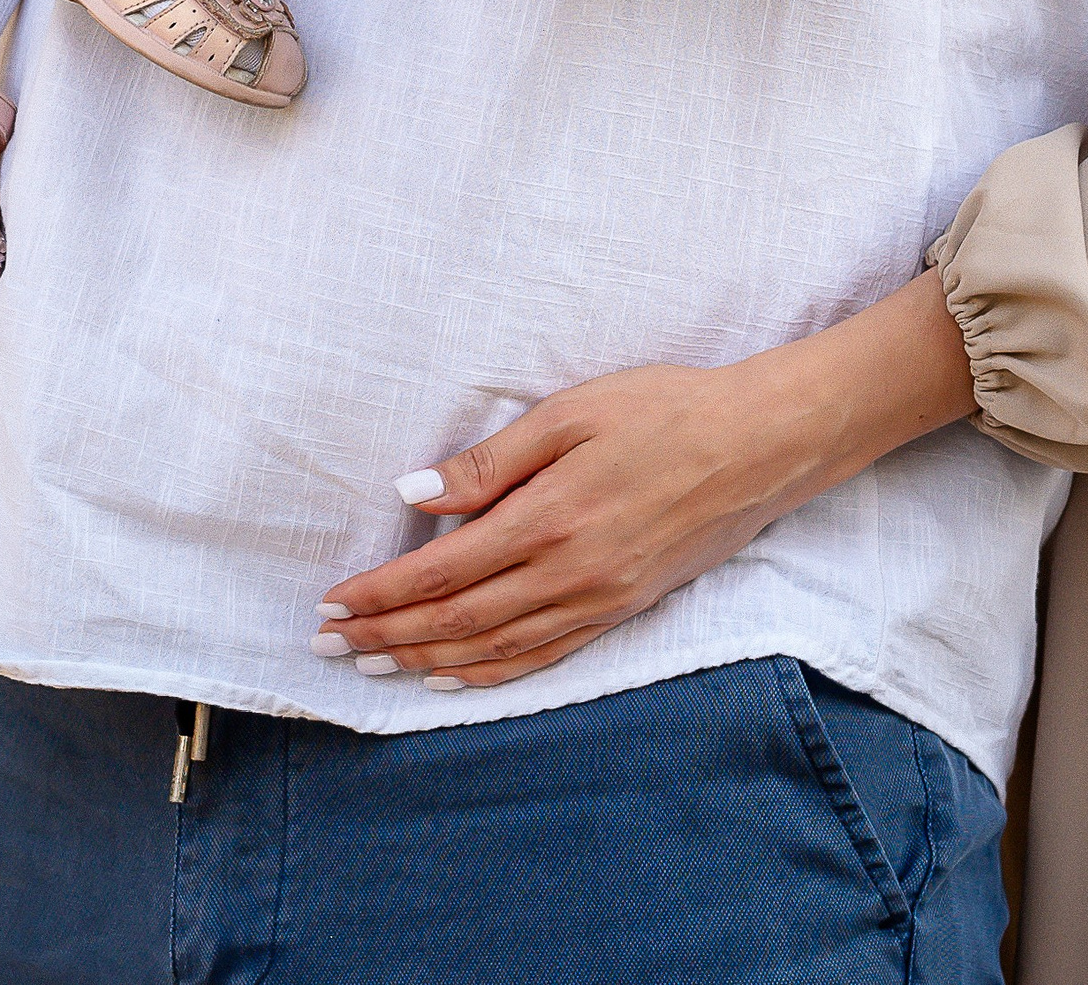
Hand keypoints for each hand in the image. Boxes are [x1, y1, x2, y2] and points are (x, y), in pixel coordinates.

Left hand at [313, 276, 977, 690]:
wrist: (758, 446)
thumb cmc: (664, 410)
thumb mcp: (572, 412)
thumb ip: (492, 462)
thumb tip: (414, 494)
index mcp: (549, 519)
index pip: (443, 571)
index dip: (382, 591)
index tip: (334, 600)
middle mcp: (568, 574)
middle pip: (456, 620)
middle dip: (386, 634)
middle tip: (330, 645)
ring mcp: (596, 601)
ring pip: (492, 649)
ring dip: (424, 660)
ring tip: (373, 665)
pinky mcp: (619, 610)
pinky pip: (540, 658)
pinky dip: (488, 674)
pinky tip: (453, 677)